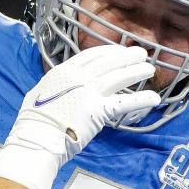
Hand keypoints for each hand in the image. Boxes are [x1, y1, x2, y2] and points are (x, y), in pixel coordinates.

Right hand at [0, 44, 160, 188]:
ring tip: (149, 69)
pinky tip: (154, 98)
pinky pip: (125, 103)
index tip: (120, 51)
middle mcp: (78, 77)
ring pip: (119, 77)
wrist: (36, 137)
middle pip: (109, 62)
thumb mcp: (40, 92)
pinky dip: (141, 100)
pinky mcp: (98, 111)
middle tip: (140, 55)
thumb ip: (55, 85)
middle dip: (127, 57)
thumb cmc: (34, 121)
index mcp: (63, 71)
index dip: (109, 51)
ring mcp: (89, 92)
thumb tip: (60, 84)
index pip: (91, 55)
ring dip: (137, 72)